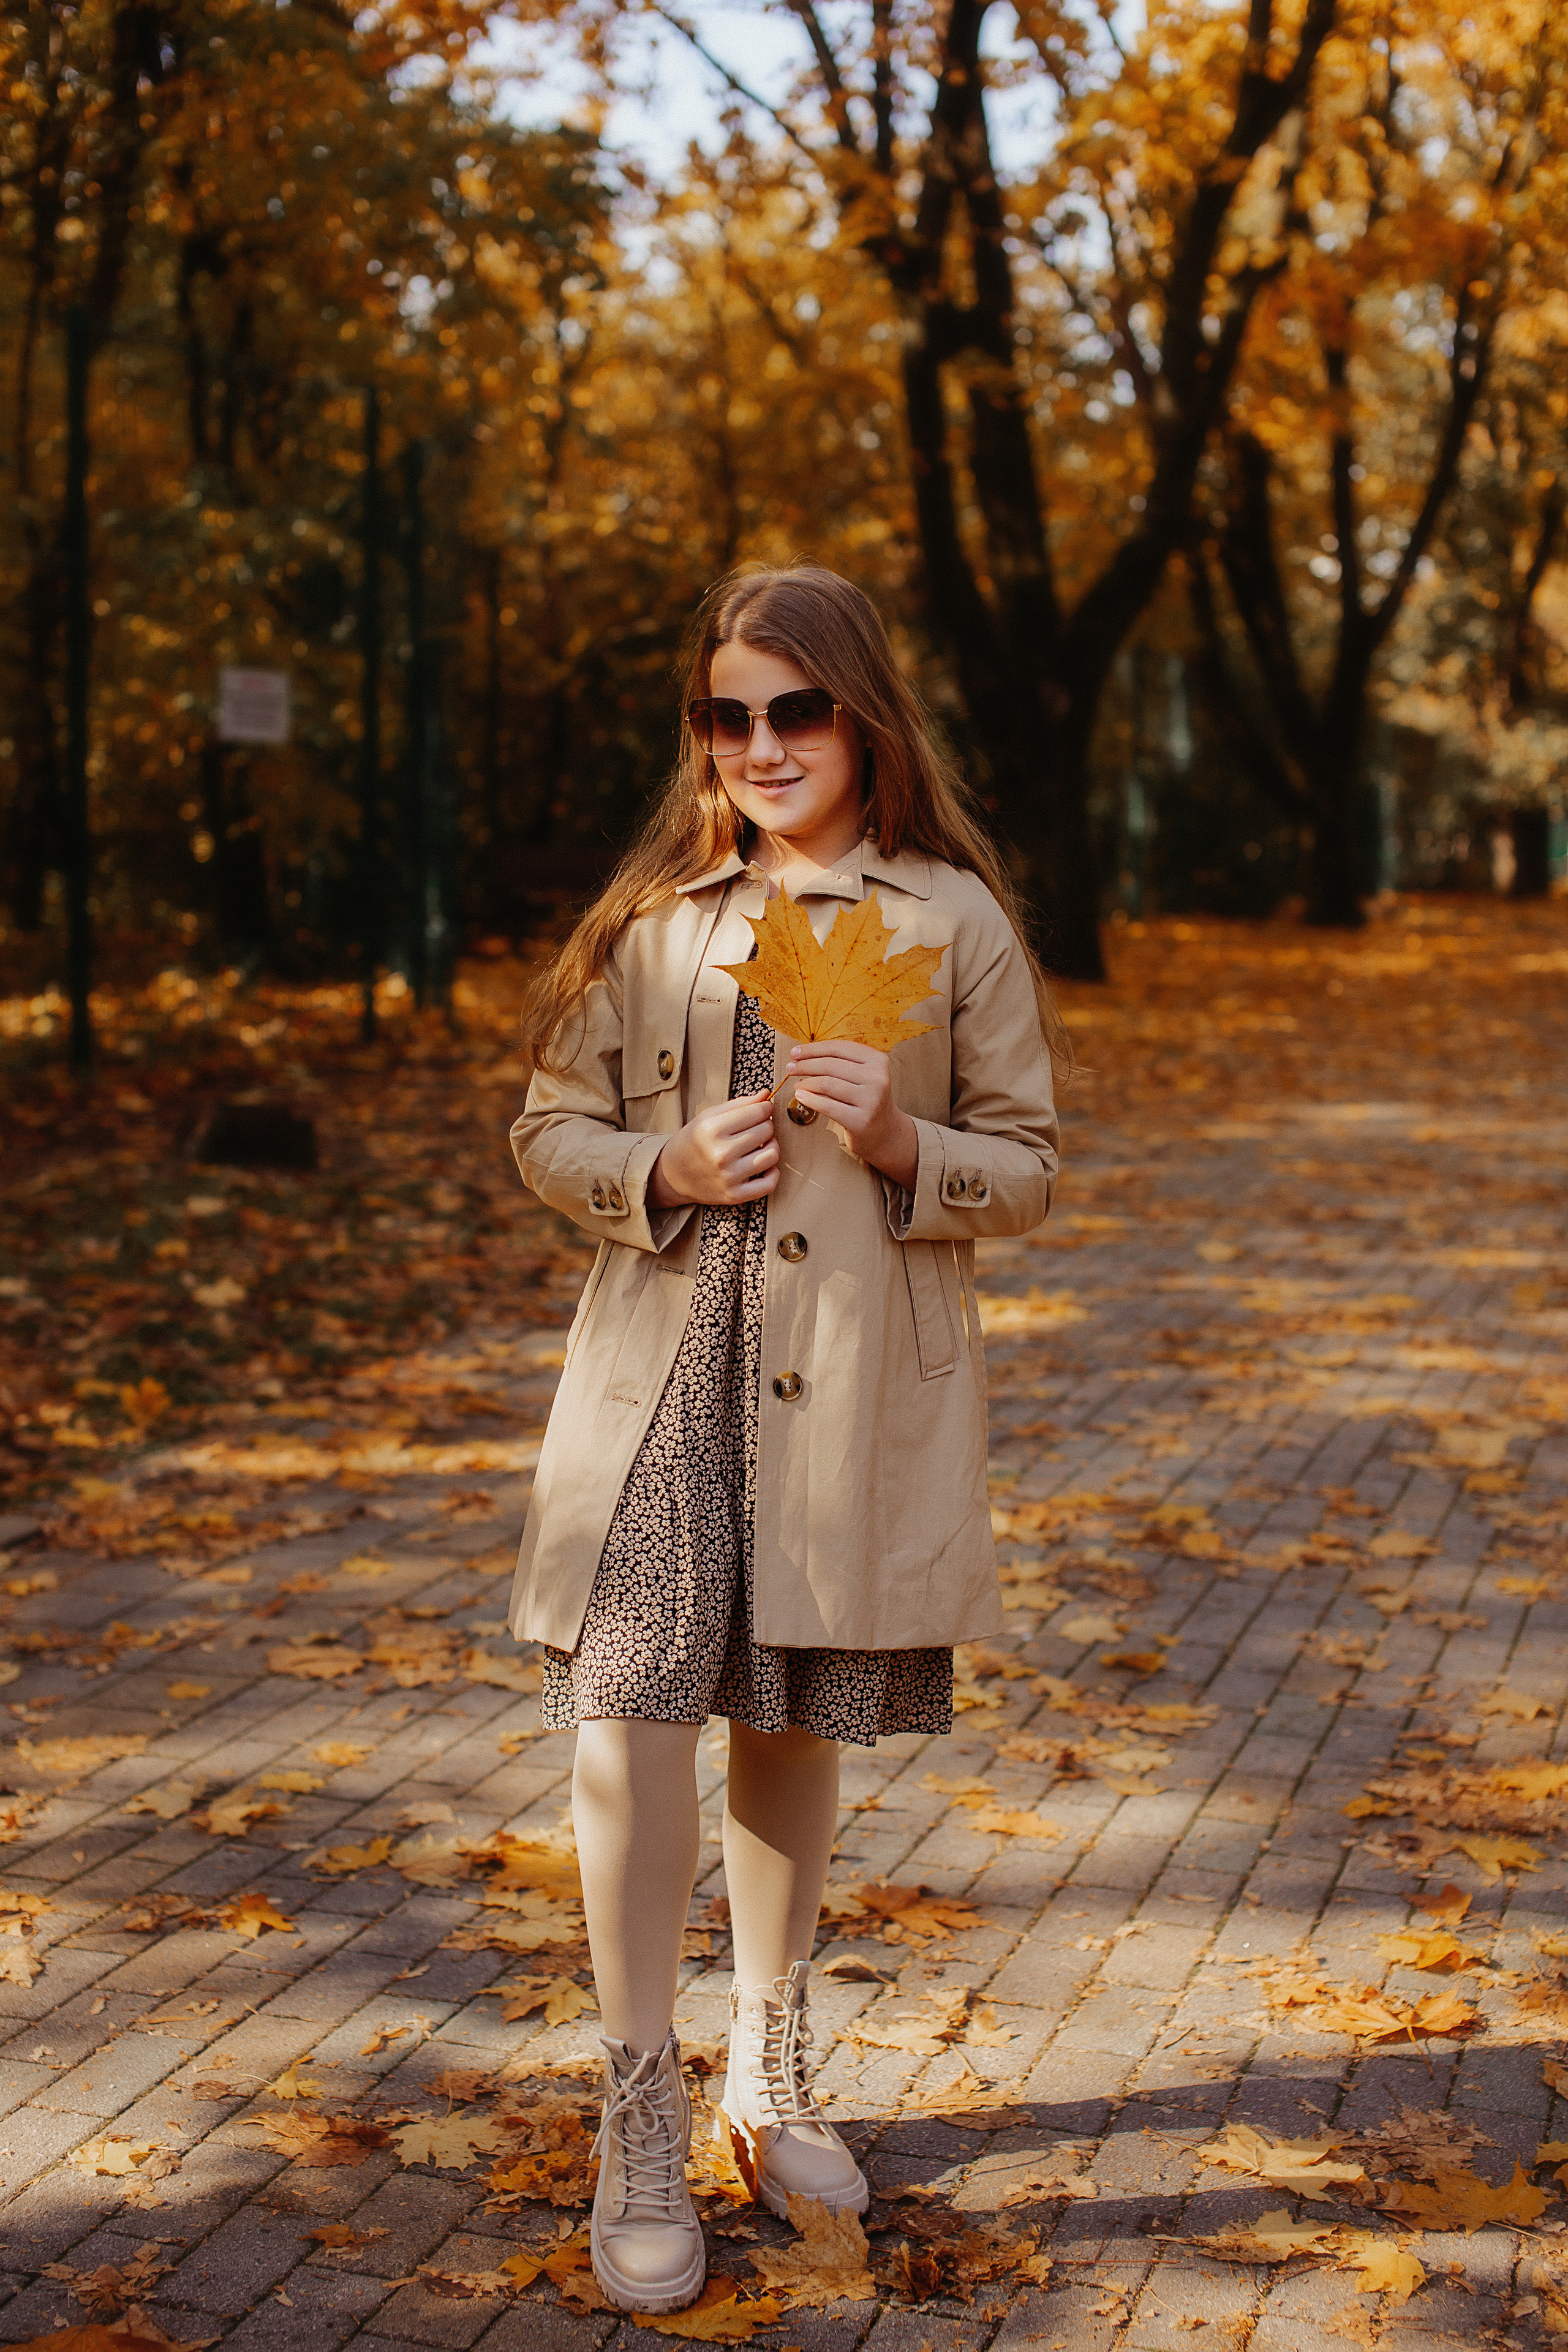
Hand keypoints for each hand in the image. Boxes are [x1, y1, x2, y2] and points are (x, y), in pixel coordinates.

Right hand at [648, 1091, 779, 1207]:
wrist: (673, 1174)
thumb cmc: (695, 1141)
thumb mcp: (709, 1117)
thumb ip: (739, 1104)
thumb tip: (767, 1094)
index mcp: (712, 1129)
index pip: (758, 1112)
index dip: (765, 1108)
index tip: (762, 1110)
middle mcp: (720, 1154)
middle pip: (766, 1131)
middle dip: (766, 1126)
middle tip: (755, 1129)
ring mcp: (728, 1177)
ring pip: (772, 1155)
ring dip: (771, 1147)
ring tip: (759, 1146)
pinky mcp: (734, 1195)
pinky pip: (769, 1184)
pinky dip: (772, 1173)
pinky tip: (764, 1166)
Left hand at [785, 1041, 918, 1189]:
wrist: (884, 1132)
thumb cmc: (864, 1099)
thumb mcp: (861, 1076)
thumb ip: (839, 1062)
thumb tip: (801, 1054)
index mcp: (877, 1061)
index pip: (838, 1048)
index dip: (812, 1049)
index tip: (794, 1052)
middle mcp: (877, 1078)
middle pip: (830, 1065)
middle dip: (805, 1065)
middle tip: (790, 1068)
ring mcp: (871, 1100)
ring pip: (827, 1084)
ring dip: (806, 1083)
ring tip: (797, 1084)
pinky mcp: (861, 1120)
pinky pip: (827, 1106)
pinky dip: (810, 1100)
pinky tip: (800, 1096)